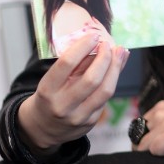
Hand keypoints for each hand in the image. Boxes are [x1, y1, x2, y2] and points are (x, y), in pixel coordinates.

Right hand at [17, 33, 128, 157]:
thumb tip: (98, 42)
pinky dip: (113, 80)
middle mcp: (62, 105)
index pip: (67, 63)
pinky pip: (106, 98)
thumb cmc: (50, 95)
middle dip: (105, 58)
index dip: (83, 46)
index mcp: (48, 89)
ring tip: (120, 53)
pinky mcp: (90, 122)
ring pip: (105, 90)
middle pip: (92, 79)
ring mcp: (78, 116)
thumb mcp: (53, 79)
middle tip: (108, 45)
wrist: (43, 128)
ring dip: (116, 68)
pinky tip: (116, 68)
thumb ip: (75, 63)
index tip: (93, 36)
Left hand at [135, 99, 163, 155]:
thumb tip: (143, 147)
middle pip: (137, 139)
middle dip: (148, 149)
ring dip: (159, 153)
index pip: (137, 130)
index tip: (163, 148)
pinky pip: (155, 151)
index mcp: (161, 107)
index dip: (146, 143)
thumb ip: (162, 128)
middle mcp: (160, 110)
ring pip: (144, 146)